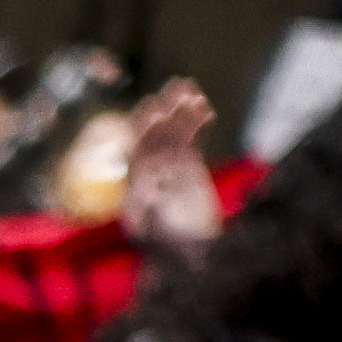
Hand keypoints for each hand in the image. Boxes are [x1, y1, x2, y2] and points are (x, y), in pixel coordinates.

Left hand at [117, 79, 219, 243]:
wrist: (192, 254)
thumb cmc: (172, 247)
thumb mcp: (156, 230)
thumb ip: (150, 209)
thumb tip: (147, 189)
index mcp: (134, 186)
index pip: (137, 151)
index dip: (144, 128)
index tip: (153, 108)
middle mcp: (147, 174)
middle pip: (154, 137)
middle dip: (163, 112)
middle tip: (176, 88)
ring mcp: (168, 168)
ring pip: (173, 135)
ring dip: (181, 113)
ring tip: (193, 91)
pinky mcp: (187, 166)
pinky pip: (190, 140)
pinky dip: (196, 125)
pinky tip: (206, 110)